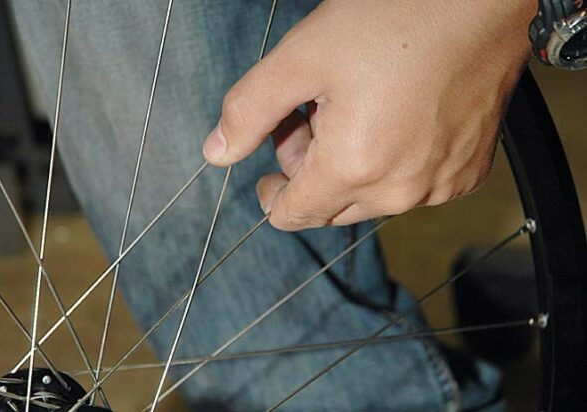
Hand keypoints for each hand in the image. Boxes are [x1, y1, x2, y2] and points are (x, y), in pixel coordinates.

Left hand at [202, 0, 536, 230]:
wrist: (486, 1)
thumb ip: (249, 111)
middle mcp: (400, 192)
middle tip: (312, 116)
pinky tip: (394, 119)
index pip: (292, 215)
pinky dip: (393, 164)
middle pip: (329, 208)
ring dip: (351, 167)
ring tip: (355, 109)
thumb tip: (215, 154)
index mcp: (353, 168)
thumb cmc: (395, 20)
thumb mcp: (302, 58)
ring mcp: (439, 186)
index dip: (272, 194)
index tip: (269, 172)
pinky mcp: (467, 174)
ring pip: (370, 198)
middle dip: (309, 172)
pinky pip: (412, 187)